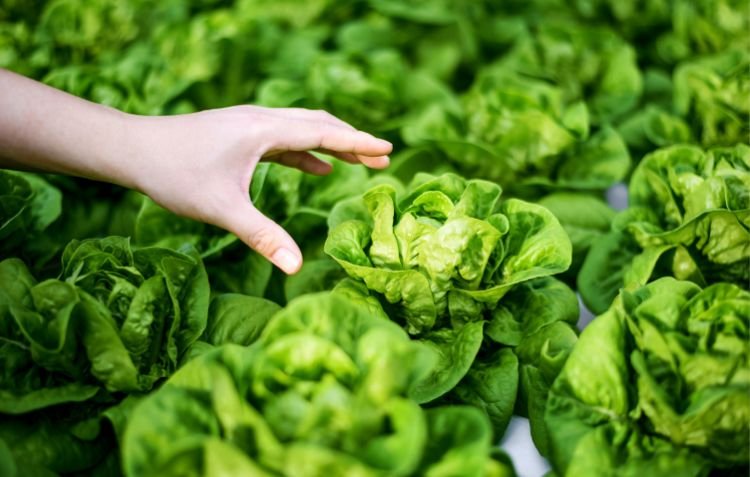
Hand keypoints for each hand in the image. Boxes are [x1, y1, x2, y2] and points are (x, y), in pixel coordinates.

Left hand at [123, 106, 391, 273]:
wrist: (132, 149)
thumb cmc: (174, 174)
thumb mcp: (222, 209)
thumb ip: (262, 237)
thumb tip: (297, 269)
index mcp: (264, 130)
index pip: (323, 133)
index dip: (358, 142)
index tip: (388, 149)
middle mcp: (261, 119)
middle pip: (319, 124)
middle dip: (352, 142)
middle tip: (383, 159)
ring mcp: (249, 124)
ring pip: (302, 129)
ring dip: (332, 145)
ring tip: (360, 162)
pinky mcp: (240, 134)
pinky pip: (284, 140)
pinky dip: (307, 153)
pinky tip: (319, 168)